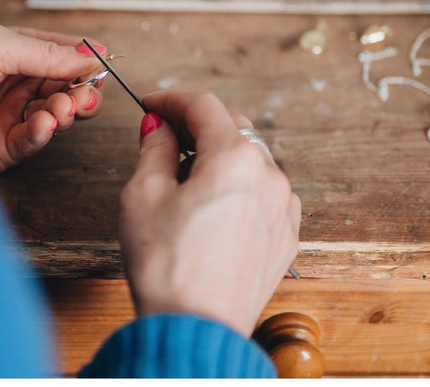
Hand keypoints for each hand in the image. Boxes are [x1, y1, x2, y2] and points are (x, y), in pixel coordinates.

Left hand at [0, 22, 105, 172]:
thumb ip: (43, 52)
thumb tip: (88, 55)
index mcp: (14, 53)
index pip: (61, 54)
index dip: (84, 59)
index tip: (103, 61)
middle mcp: (16, 84)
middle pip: (65, 87)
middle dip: (82, 89)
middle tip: (88, 92)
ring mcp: (10, 116)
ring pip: (56, 114)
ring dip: (66, 110)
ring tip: (63, 107)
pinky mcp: (2, 147)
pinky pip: (34, 140)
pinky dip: (45, 133)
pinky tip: (44, 123)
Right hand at [119, 90, 300, 336]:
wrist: (195, 330)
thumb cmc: (166, 265)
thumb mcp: (143, 194)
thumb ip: (153, 147)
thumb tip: (158, 126)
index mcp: (235, 158)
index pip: (203, 106)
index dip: (171, 100)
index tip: (151, 105)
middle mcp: (269, 175)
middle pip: (231, 128)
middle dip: (195, 126)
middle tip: (162, 138)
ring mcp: (283, 206)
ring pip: (250, 159)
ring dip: (219, 156)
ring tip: (185, 180)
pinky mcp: (286, 235)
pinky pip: (264, 191)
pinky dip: (239, 185)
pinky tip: (213, 205)